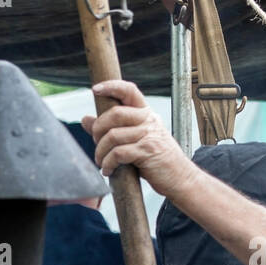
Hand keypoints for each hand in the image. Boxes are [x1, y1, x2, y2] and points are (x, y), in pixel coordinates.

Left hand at [81, 80, 198, 199]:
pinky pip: (118, 153)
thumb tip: (86, 118)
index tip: (95, 89)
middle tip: (96, 143)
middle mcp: (148, 120)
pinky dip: (108, 164)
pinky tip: (108, 171)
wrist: (179, 177)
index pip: (130, 91)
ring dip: (100, 152)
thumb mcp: (134, 140)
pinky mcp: (147, 152)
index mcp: (145, 114)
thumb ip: (111, 128)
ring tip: (101, 162)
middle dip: (98, 129)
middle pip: (115, 113)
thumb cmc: (155, 159)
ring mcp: (148, 135)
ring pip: (112, 136)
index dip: (112, 86)